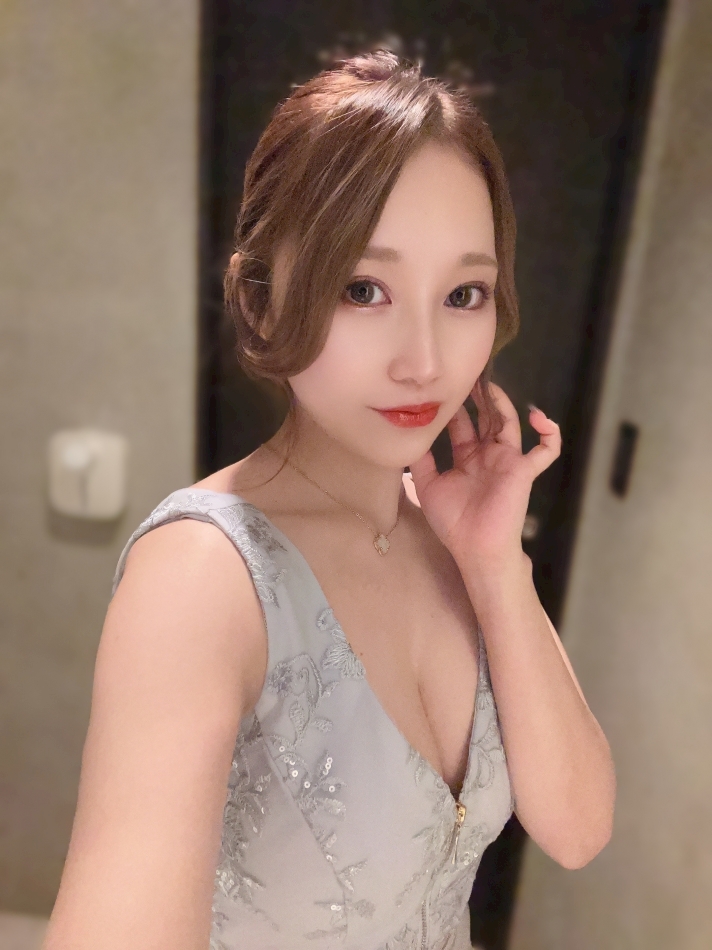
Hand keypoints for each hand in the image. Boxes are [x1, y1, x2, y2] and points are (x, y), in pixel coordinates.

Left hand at [408, 381, 560, 567]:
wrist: (474, 549)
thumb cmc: (453, 524)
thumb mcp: (428, 486)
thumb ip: (421, 461)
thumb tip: (411, 435)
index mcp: (467, 458)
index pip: (462, 424)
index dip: (456, 406)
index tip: (446, 386)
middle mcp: (488, 455)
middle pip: (485, 417)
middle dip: (478, 396)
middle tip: (468, 374)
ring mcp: (507, 461)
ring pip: (510, 423)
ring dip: (502, 403)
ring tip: (489, 384)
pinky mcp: (523, 471)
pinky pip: (546, 451)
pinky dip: (550, 434)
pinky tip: (540, 418)